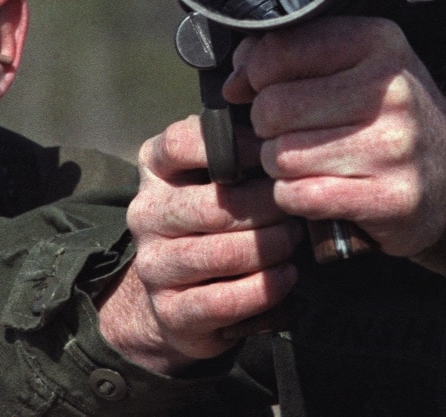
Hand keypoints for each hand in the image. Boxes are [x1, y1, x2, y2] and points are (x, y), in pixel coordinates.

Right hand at [98, 116, 302, 373]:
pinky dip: (265, 288)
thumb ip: (237, 149)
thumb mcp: (214, 176)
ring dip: (271, 248)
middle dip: (268, 207)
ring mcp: (154, 265)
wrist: (175, 297)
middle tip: (298, 209)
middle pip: (214, 205)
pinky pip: (225, 300)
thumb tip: (283, 134)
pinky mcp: (171, 311)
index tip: (271, 153)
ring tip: (294, 240)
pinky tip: (287, 275)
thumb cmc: (211, 220)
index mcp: (155, 169)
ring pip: (223, 254)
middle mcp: (146, 214)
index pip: (182, 143)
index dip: (235, 145)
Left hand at [222, 16, 445, 257]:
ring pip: (282, 156)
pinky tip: (317, 188)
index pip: (278, 52)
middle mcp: (390, 92)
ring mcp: (393, 147)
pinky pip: (300, 195)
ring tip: (308, 162)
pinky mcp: (389, 198)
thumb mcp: (353, 63)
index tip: (263, 88)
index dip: (256, 75)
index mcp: (377, 43)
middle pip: (273, 108)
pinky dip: (295, 196)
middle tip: (291, 133)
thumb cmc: (389, 114)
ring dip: (280, 166)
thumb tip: (235, 79)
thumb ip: (290, 56)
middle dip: (267, 127)